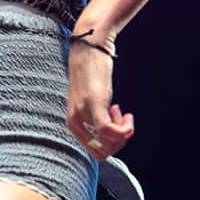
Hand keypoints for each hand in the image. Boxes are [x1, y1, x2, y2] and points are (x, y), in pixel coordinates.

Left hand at [66, 39, 133, 160]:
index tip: (116, 123)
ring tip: (122, 113)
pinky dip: (124, 129)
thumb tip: (109, 135)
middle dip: (119, 140)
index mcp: (73, 123)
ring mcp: (83, 114)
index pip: (95, 152)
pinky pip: (109, 131)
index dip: (112, 143)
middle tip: (122, 119)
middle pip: (103, 152)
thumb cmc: (91, 73)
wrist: (89, 48)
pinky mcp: (93, 105)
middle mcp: (75, 121)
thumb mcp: (90, 99)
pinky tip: (125, 114)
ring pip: (109, 143)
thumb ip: (93, 116)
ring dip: (124, 132)